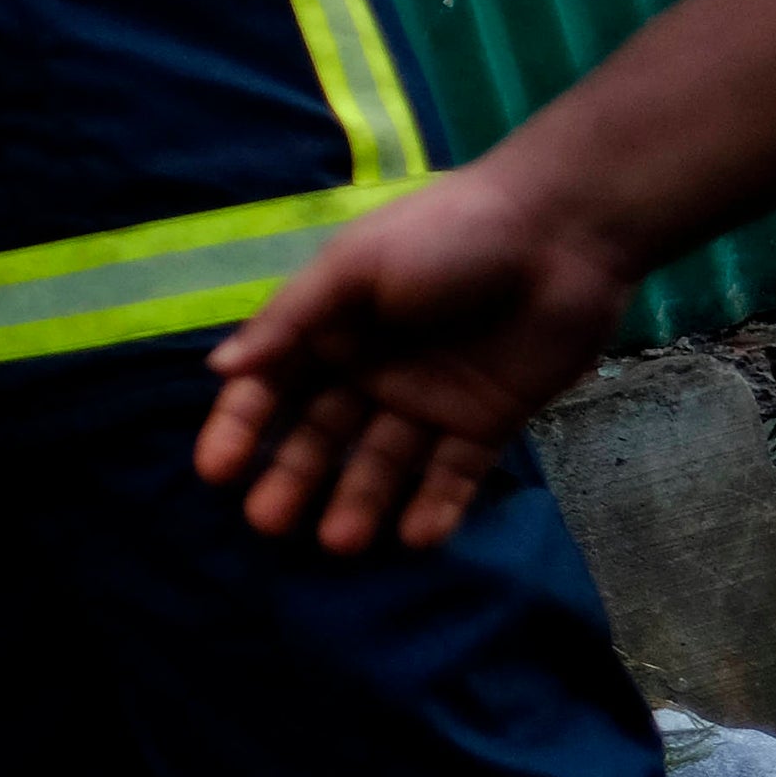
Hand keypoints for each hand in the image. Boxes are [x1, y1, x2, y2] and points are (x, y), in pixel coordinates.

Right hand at [192, 150, 641, 549]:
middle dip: (294, 477)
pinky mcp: (485, 424)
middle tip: (269, 523)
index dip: (241, 426)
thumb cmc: (445, 235)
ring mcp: (428, 401)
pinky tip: (414, 536)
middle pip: (321, 434)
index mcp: (332, 326)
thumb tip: (219, 369)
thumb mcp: (355, 265)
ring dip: (359, 501)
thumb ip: (291, 320)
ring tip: (341, 543)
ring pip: (382, 463)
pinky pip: (453, 474)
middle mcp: (371, 370)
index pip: (272, 386)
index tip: (217, 471)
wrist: (558, 233)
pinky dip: (435, 507)